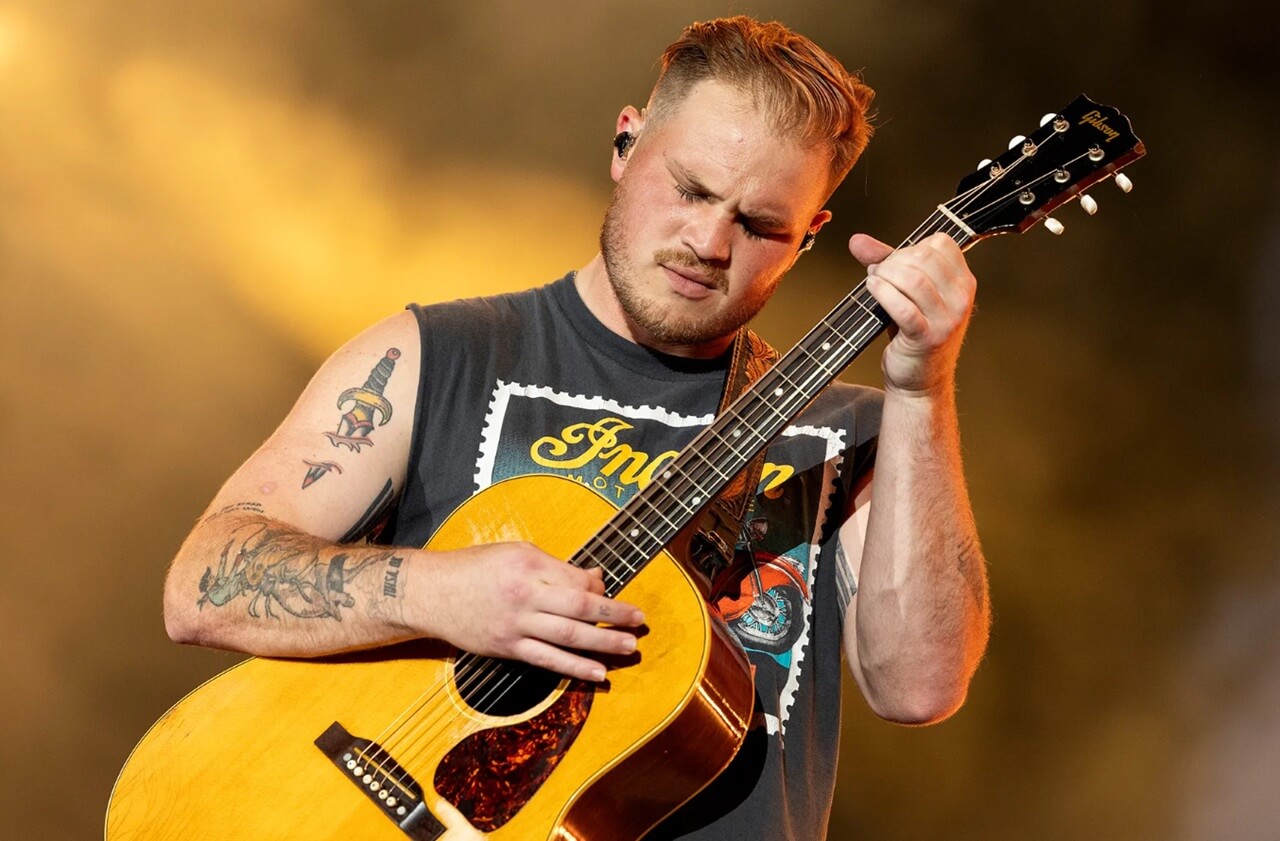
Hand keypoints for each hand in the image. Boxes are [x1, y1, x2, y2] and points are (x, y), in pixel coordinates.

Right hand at [416, 542, 644, 681]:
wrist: (430, 593)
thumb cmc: (475, 568)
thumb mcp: (515, 553)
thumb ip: (555, 566)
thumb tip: (594, 578)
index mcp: (529, 564)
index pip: (576, 579)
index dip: (599, 587)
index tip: (609, 591)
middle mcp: (525, 594)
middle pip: (580, 607)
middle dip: (615, 614)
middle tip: (640, 620)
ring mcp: (516, 624)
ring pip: (568, 636)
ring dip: (603, 643)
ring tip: (630, 646)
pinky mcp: (508, 648)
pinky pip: (547, 660)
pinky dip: (575, 668)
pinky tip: (598, 673)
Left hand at [849, 232, 976, 396]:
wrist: (919, 381)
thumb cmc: (914, 333)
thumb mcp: (907, 294)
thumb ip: (886, 263)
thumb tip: (856, 240)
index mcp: (963, 283)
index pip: (942, 243)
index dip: (912, 246)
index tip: (896, 262)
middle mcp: (961, 300)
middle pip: (924, 258)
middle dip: (893, 261)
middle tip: (879, 273)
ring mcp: (946, 320)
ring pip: (913, 279)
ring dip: (884, 275)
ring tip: (874, 281)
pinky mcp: (927, 338)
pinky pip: (903, 307)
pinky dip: (882, 292)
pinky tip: (872, 289)